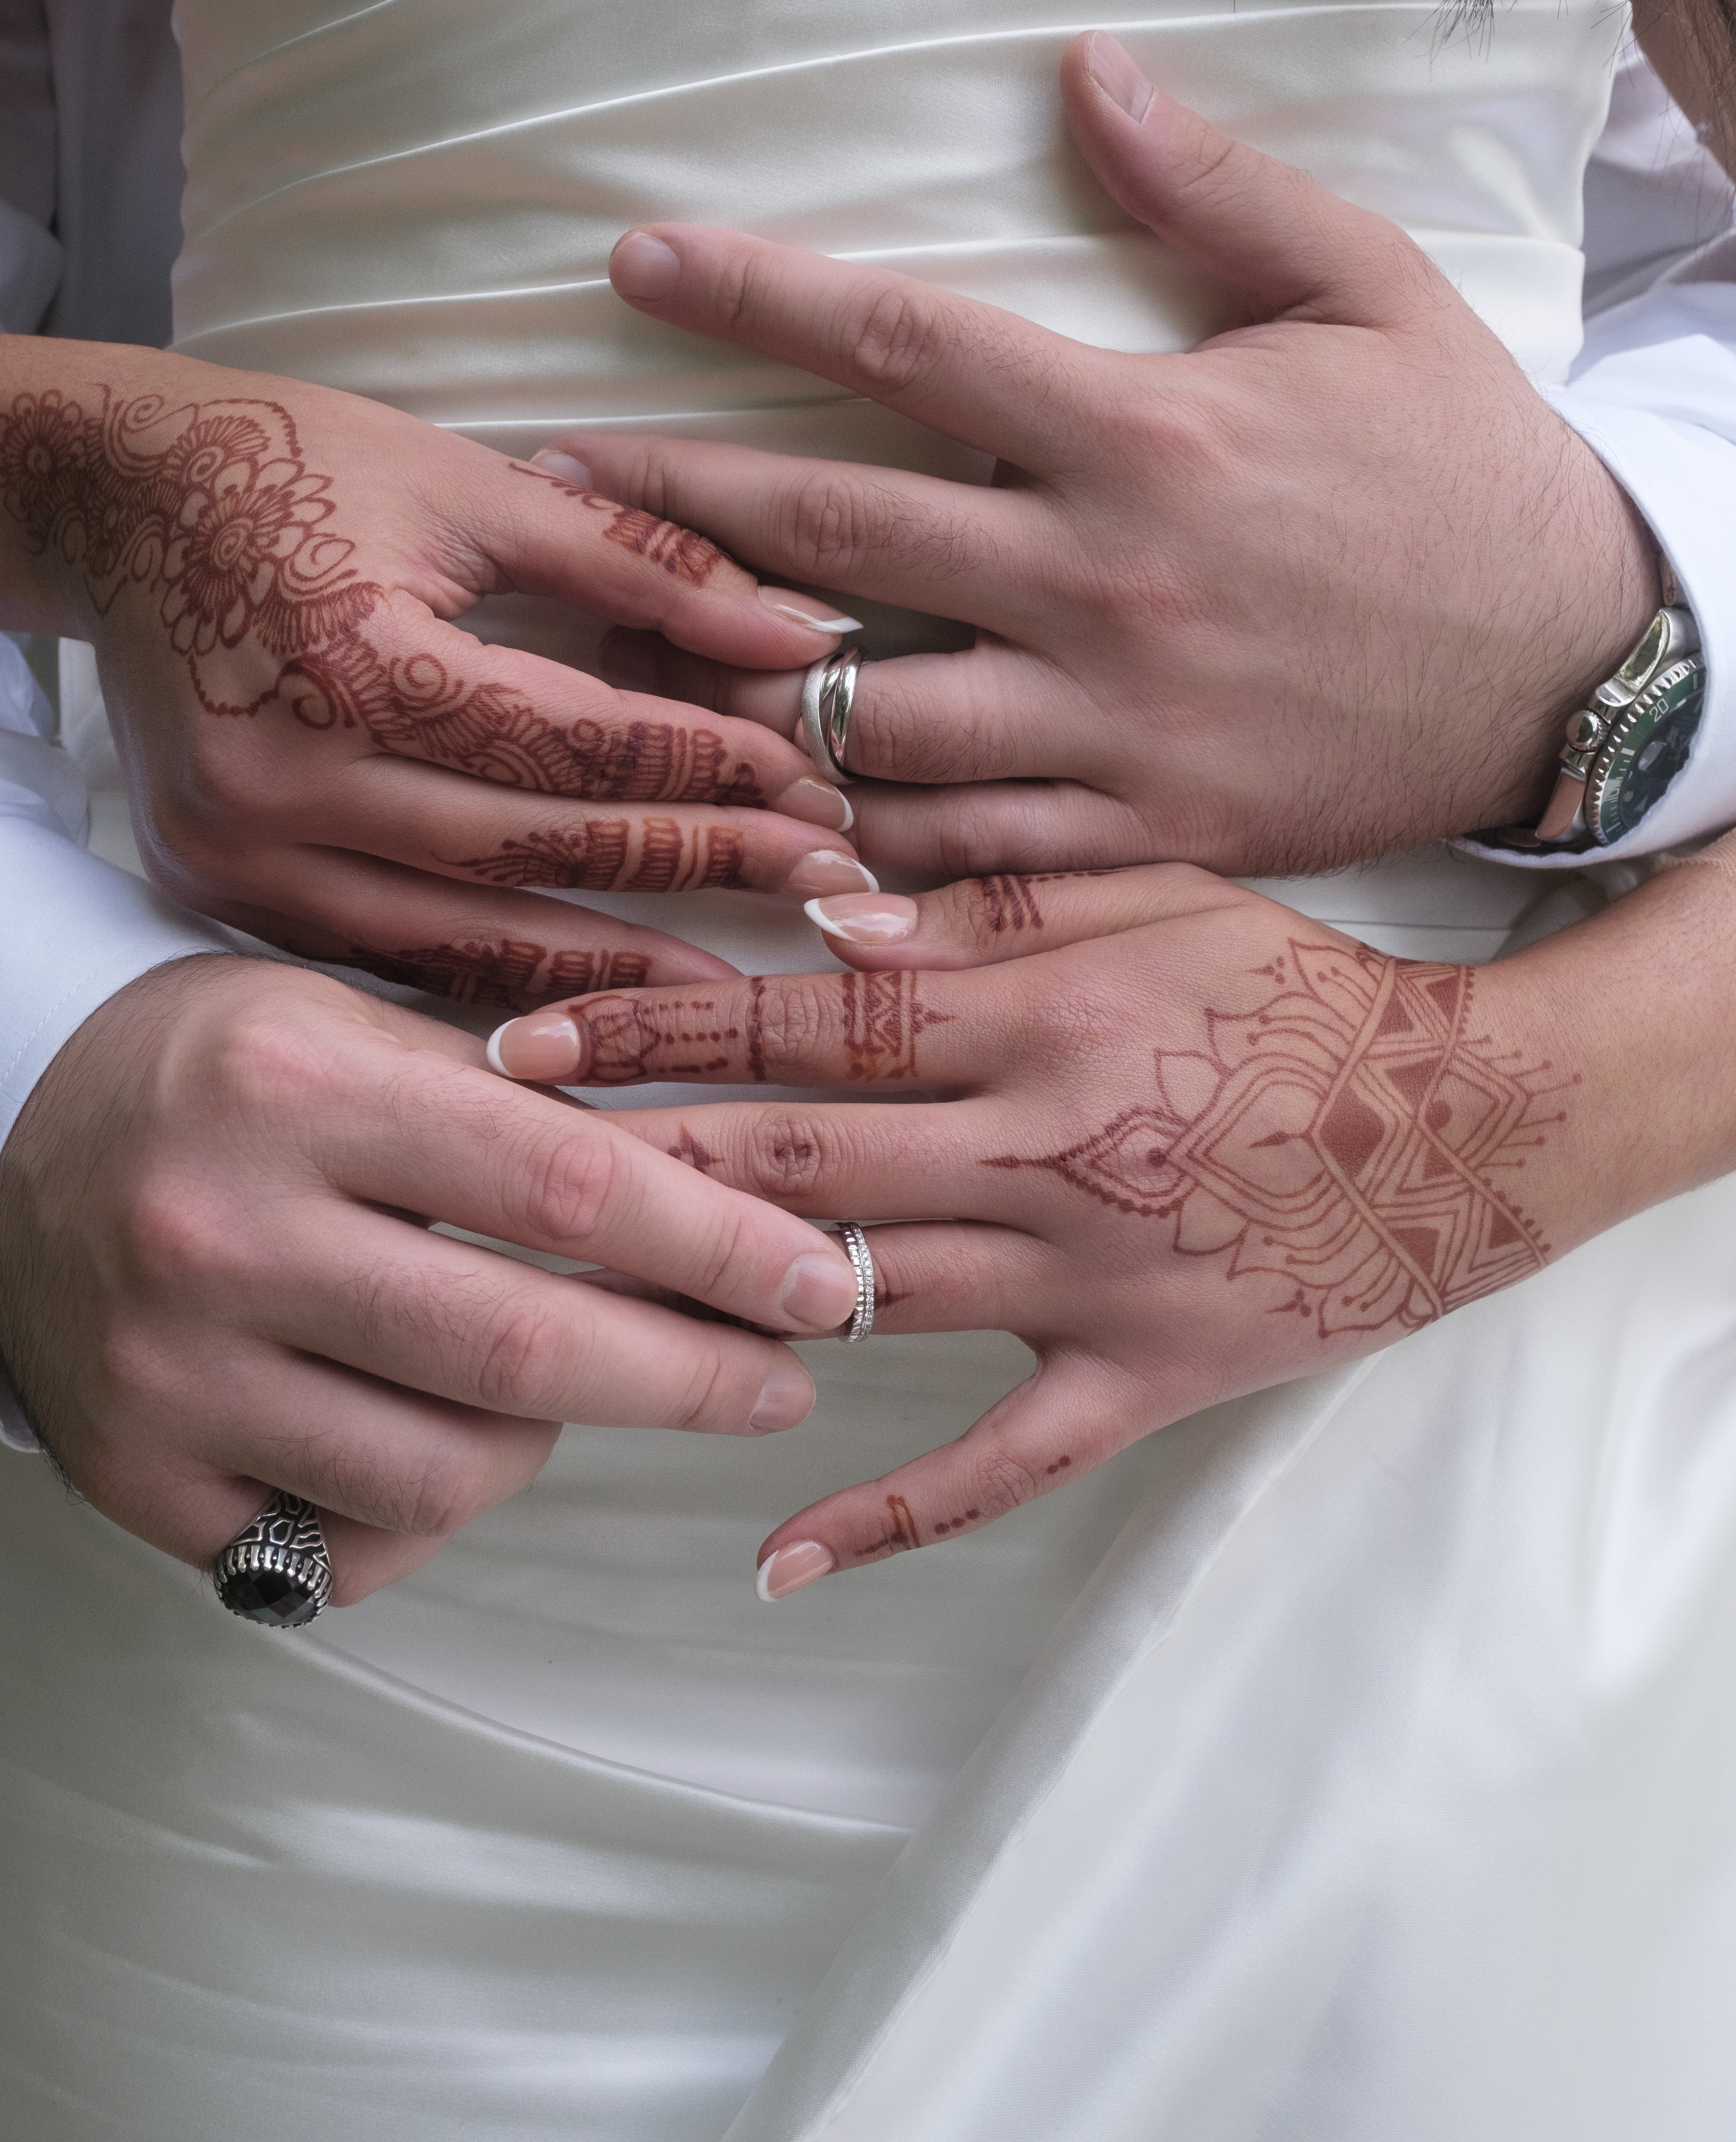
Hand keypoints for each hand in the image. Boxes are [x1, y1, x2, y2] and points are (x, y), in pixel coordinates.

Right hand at [0, 341, 871, 1006]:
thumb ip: (644, 562)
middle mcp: (284, 771)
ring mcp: (240, 847)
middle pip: (533, 849)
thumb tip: (800, 630)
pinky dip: (498, 977)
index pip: (574, 744)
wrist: (116, 497)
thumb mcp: (475, 483)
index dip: (707, 771)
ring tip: (736, 983)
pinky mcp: (219, 885)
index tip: (817, 794)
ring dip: (611, 964)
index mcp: (352, 654)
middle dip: (693, 867)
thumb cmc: (297, 464)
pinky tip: (595, 998)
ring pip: (464, 936)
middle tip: (823, 887)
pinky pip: (388, 954)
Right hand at [0, 954, 866, 1601]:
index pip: (564, 1185)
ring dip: (545, 1440)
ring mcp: (173, 1371)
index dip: (718, 1247)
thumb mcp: (363, 1026)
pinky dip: (429, 1507)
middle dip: (690, 1376)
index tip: (819, 1280)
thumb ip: (530, 1104)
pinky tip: (433, 1435)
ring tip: (558, 1382)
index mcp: (301, 1090)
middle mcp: (227, 1235)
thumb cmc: (226, 1071)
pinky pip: (349, 1545)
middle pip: (524, 1350)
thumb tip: (732, 1190)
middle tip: (779, 1377)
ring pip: (447, 1470)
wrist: (11, 1133)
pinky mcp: (142, 1479)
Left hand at [486, 861, 1670, 1593]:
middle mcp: (1043, 1150)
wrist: (1474, 1122)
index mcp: (1038, 1019)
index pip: (810, 1018)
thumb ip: (992, 902)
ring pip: (866, 1302)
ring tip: (566, 1328)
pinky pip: (999, 1463)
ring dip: (714, 1315)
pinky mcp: (1139, 1378)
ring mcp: (1086, 1280)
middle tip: (485, 1174)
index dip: (661, 1029)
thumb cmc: (1300, 992)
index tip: (526, 1039)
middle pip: (802, 1163)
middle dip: (635, 1164)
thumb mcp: (1155, 898)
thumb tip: (825, 911)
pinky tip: (776, 1558)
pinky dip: (888, 1514)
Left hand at [569, 33, 1655, 879]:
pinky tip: (761, 807)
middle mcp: (1103, 579)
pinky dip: (853, 831)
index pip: (903, 343)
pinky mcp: (1142, 824)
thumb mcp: (1368, 290)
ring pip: (862, 711)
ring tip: (617, 647)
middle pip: (831, 533)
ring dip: (727, 679)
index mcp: (1145, 432)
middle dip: (668, 496)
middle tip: (544, 473)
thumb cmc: (1460, 465)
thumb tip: (1084, 67)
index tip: (635, 263)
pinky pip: (959, 841)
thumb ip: (1215, 186)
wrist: (1572, 661)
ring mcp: (1114, 719)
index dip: (753, 296)